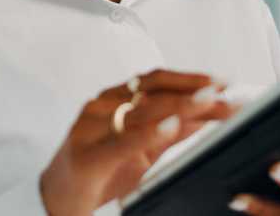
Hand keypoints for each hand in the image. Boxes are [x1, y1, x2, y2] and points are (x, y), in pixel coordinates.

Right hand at [39, 69, 238, 215]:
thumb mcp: (140, 149)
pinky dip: (149, 132)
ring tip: (208, 102)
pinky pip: (121, 141)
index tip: (222, 82)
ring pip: (139, 110)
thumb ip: (170, 132)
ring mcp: (90, 128)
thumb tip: (207, 116)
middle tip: (224, 93)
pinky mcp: (87, 156)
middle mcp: (101, 107)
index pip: (155, 80)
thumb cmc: (97, 171)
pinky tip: (170, 126)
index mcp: (113, 100)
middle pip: (151, 90)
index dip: (189, 78)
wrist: (56, 201)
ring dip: (180, 106)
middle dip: (192, 90)